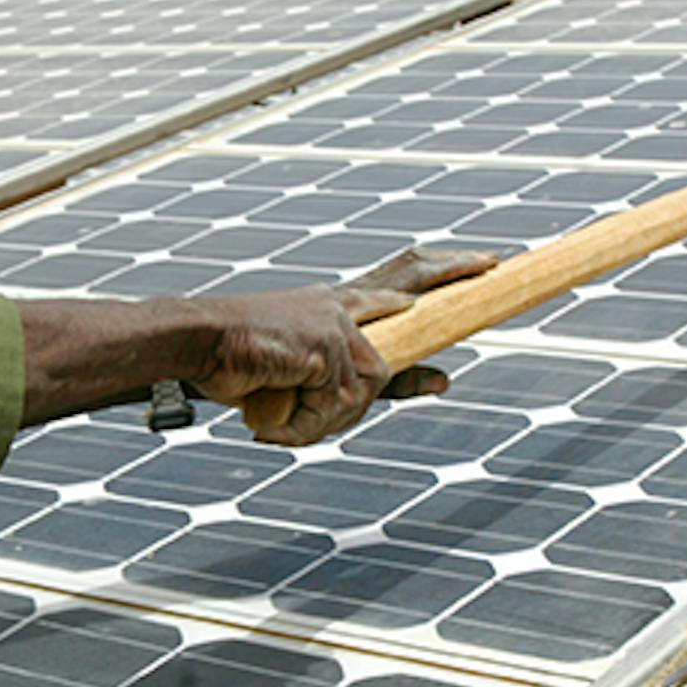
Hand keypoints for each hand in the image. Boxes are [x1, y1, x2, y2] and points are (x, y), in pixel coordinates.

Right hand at [202, 246, 496, 445]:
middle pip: (407, 280)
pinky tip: (272, 421)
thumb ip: (348, 388)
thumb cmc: (232, 364)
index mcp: (330, 307)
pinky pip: (338, 402)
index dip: (435, 283)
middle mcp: (338, 306)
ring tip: (279, 421)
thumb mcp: (298, 380)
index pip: (392, 294)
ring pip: (367, 388)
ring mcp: (335, 322)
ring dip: (323, 420)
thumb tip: (413, 387)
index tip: (475, 270)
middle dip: (450, 270)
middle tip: (492, 261)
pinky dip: (303, 424)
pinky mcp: (327, 343)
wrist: (194, 342)